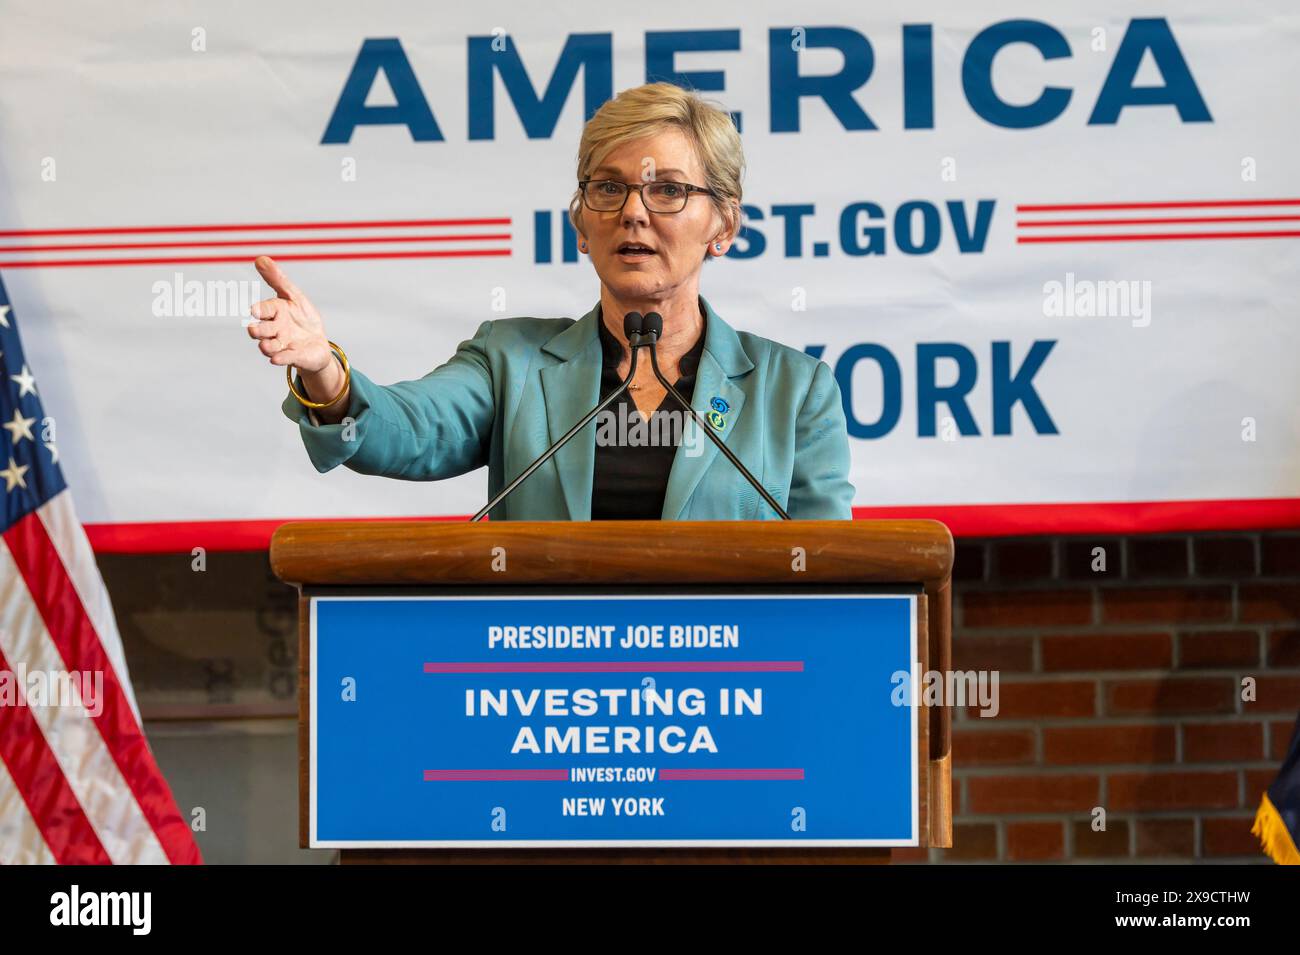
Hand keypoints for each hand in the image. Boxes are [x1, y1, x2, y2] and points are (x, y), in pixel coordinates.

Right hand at [246, 256, 331, 372]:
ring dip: (267, 346)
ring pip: (270, 346)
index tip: (255, 310)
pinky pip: (286, 358)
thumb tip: (260, 258)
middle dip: (258, 330)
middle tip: (254, 330)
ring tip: (265, 347)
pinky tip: (276, 359)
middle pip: (262, 330)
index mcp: (274, 312)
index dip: (260, 310)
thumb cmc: (302, 316)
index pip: (264, 309)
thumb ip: (277, 279)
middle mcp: (274, 329)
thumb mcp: (293, 295)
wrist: (317, 342)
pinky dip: (281, 358)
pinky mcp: (294, 357)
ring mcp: (283, 344)